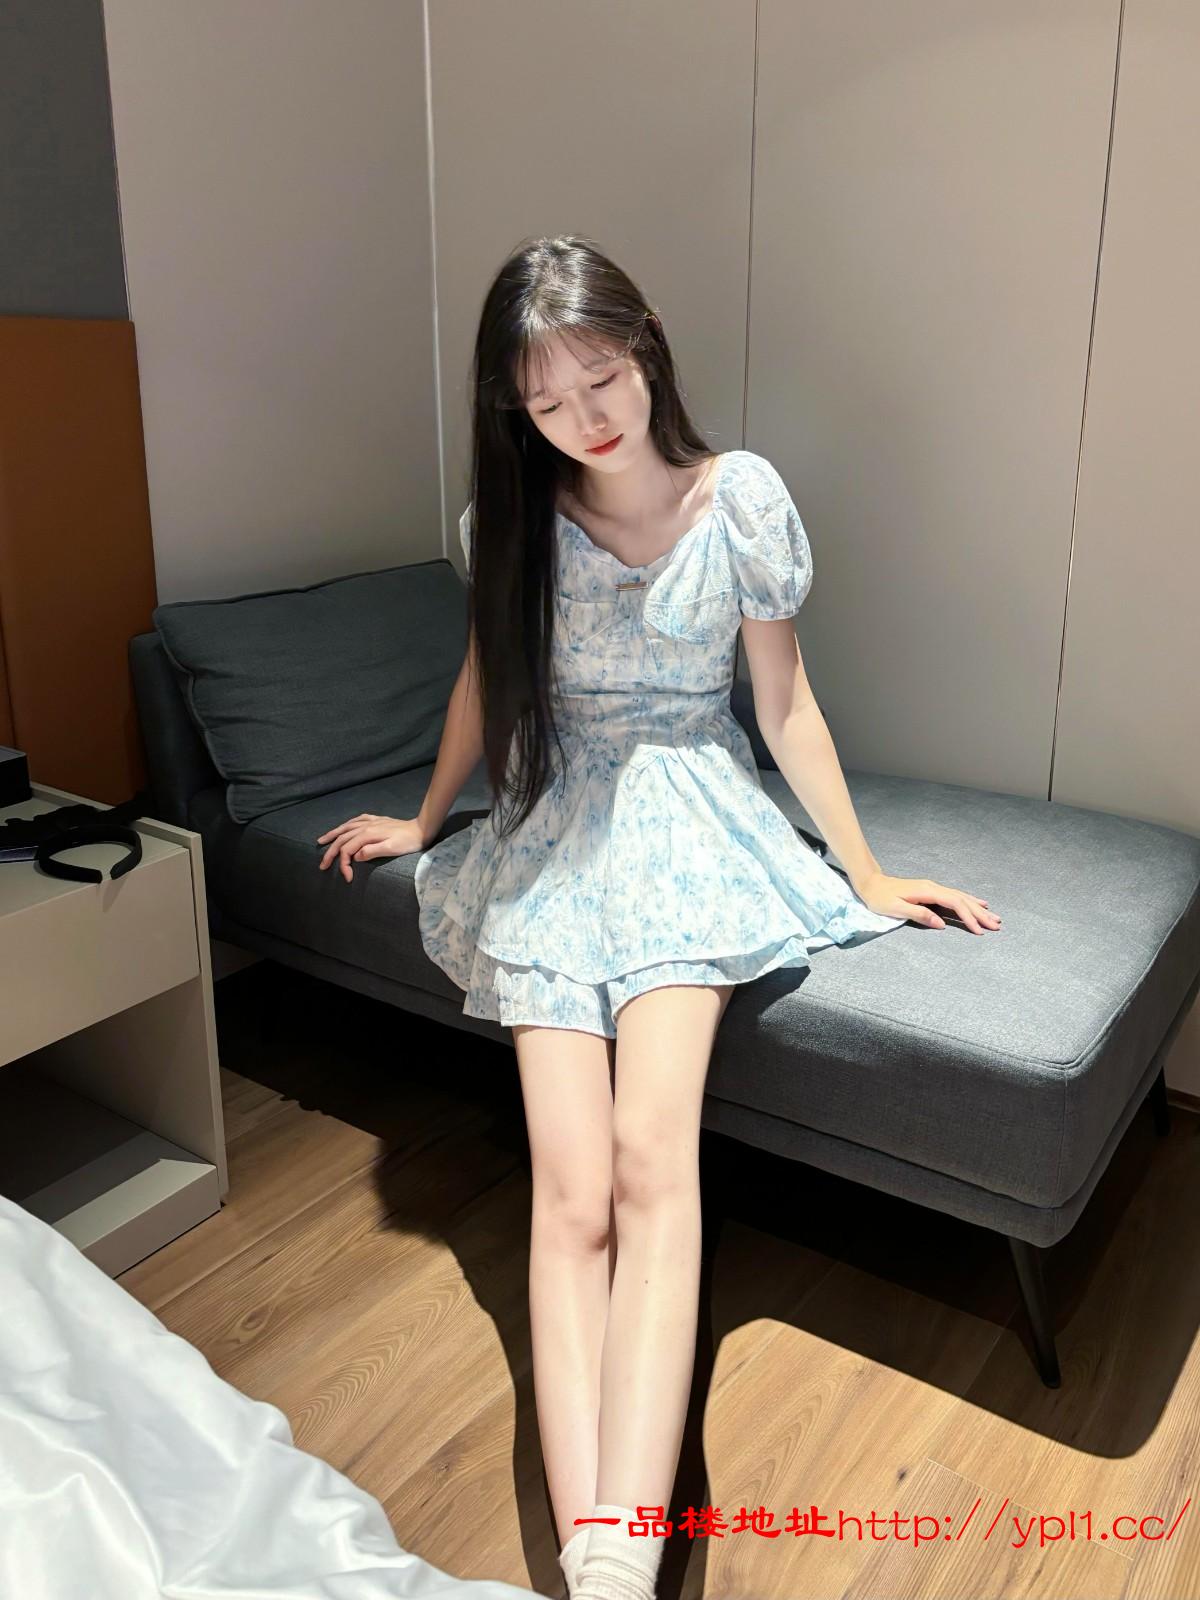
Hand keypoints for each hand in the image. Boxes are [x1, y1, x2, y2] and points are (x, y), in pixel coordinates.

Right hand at [316, 814, 426, 881]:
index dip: (343, 865)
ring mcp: (370, 822)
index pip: (347, 850)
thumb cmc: (407, 842)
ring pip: (345, 828)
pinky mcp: (376, 820)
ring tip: (321, 841)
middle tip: (322, 866)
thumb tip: (355, 856)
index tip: (347, 878)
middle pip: (342, 839)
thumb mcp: (391, 849)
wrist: (421, 829)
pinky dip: (346, 825)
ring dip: (332, 835)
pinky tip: (343, 827)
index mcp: (367, 835)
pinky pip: (356, 820)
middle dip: (330, 853)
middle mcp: (365, 826)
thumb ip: (372, 851)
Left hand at [854, 871, 1001, 934]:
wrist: (871, 883)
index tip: (980, 931)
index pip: (954, 904)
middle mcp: (934, 887)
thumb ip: (919, 915)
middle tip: (997, 925)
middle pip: (962, 900)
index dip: (968, 917)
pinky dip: (969, 901)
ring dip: (978, 908)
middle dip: (980, 914)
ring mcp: (934, 888)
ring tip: (994, 917)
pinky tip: (978, 904)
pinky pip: (955, 896)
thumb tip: (941, 923)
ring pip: (961, 897)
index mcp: (927, 892)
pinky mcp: (932, 891)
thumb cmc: (880, 898)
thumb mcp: (896, 909)